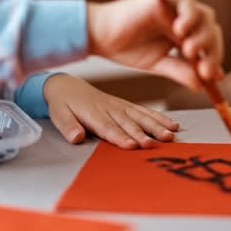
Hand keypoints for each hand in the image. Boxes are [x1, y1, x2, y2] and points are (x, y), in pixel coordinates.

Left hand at [42, 74, 178, 148]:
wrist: (67, 85)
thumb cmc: (63, 103)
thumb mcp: (58, 114)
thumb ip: (68, 126)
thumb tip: (77, 137)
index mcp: (92, 113)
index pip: (108, 127)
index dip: (120, 137)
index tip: (132, 145)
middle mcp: (109, 108)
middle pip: (128, 123)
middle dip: (142, 134)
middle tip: (154, 144)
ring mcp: (120, 106)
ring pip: (140, 116)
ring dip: (156, 126)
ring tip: (169, 136)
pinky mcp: (126, 105)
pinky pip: (144, 111)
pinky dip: (159, 117)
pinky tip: (173, 125)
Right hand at [86, 0, 222, 89]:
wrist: (101, 36)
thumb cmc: (126, 48)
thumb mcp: (158, 64)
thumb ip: (180, 71)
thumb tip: (202, 85)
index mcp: (184, 35)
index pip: (209, 44)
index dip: (214, 59)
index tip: (212, 77)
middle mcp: (183, 19)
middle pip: (210, 29)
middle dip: (211, 50)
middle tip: (203, 68)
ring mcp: (175, 8)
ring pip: (204, 16)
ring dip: (202, 34)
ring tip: (189, 51)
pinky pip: (187, 1)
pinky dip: (190, 14)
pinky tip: (180, 30)